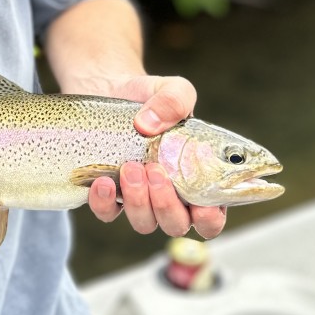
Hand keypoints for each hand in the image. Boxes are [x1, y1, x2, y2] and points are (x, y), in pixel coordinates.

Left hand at [81, 74, 226, 239]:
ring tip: (130, 168)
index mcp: (196, 179)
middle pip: (176, 224)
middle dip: (166, 204)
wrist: (109, 89)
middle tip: (154, 171)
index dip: (209, 220)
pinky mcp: (109, 193)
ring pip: (144, 223)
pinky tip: (104, 181)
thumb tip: (149, 125)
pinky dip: (105, 203)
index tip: (201, 205)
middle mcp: (169, 195)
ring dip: (138, 202)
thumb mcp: (174, 89)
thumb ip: (176, 100)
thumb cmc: (150, 96)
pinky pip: (107, 213)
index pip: (210, 218)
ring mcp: (138, 197)